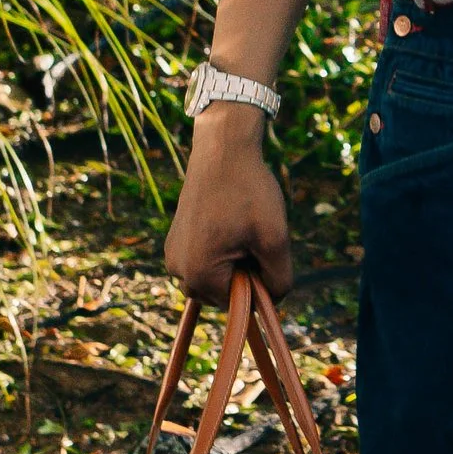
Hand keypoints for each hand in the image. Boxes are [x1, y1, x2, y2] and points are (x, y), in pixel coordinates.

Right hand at [164, 105, 294, 302]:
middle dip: (243, 273)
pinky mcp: (175, 240)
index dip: (258, 279)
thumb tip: (273, 300)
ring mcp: (173, 255)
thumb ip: (279, 279)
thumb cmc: (249, 190)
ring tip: (241, 228)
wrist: (222, 149)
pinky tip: (229, 223)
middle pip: (223, 294)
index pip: (239, 304)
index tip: (261, 246)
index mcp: (199, 275)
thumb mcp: (275, 238)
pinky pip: (202, 261)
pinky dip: (219, 251)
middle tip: (252, 236)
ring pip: (213, 278)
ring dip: (232, 262)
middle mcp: (177, 270)